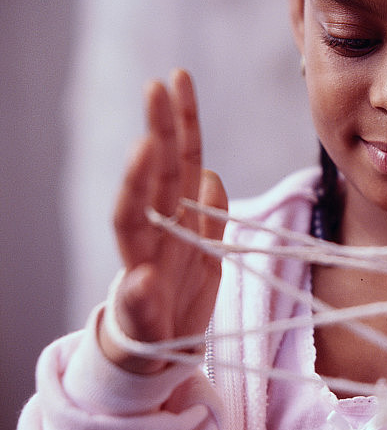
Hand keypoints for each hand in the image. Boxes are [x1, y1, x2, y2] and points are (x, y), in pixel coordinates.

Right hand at [98, 69, 227, 373]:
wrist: (162, 349)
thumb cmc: (182, 293)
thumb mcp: (206, 252)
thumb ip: (207, 215)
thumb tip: (210, 174)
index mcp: (173, 220)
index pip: (176, 164)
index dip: (179, 125)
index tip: (176, 80)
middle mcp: (154, 237)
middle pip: (153, 179)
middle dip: (156, 134)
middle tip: (155, 88)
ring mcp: (144, 272)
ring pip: (134, 224)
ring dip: (137, 187)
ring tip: (144, 150)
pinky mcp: (141, 316)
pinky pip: (141, 304)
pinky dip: (139, 294)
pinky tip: (140, 281)